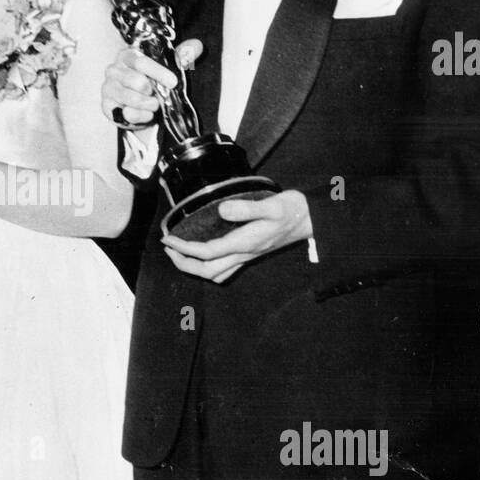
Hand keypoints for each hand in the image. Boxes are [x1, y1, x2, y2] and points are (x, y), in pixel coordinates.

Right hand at [102, 39, 202, 126]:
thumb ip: (182, 56)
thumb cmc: (150, 82)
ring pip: (132, 99)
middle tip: (157, 94)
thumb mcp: (167, 68)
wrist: (137, 104)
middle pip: (137, 81)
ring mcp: (108, 88)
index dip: (158, 72)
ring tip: (154, 104)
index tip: (173, 82)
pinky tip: (146, 114)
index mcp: (127, 55)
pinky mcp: (106, 106)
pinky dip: (141, 116)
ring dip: (149, 104)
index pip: (141, 62)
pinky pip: (127, 114)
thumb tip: (197, 46)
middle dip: (152, 91)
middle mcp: (113, 69)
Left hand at [162, 191, 312, 282]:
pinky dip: (209, 267)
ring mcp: (247, 256)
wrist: (311, 219)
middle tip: (168, 249)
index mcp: (244, 243)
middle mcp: (244, 254)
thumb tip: (222, 209)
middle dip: (183, 263)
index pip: (206, 253)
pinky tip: (203, 256)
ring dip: (194, 268)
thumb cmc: (292, 210)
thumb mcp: (272, 205)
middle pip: (207, 270)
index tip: (168, 239)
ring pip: (216, 274)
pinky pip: (226, 269)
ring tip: (180, 254)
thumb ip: (246, 208)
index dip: (183, 248)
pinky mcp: (251, 254)